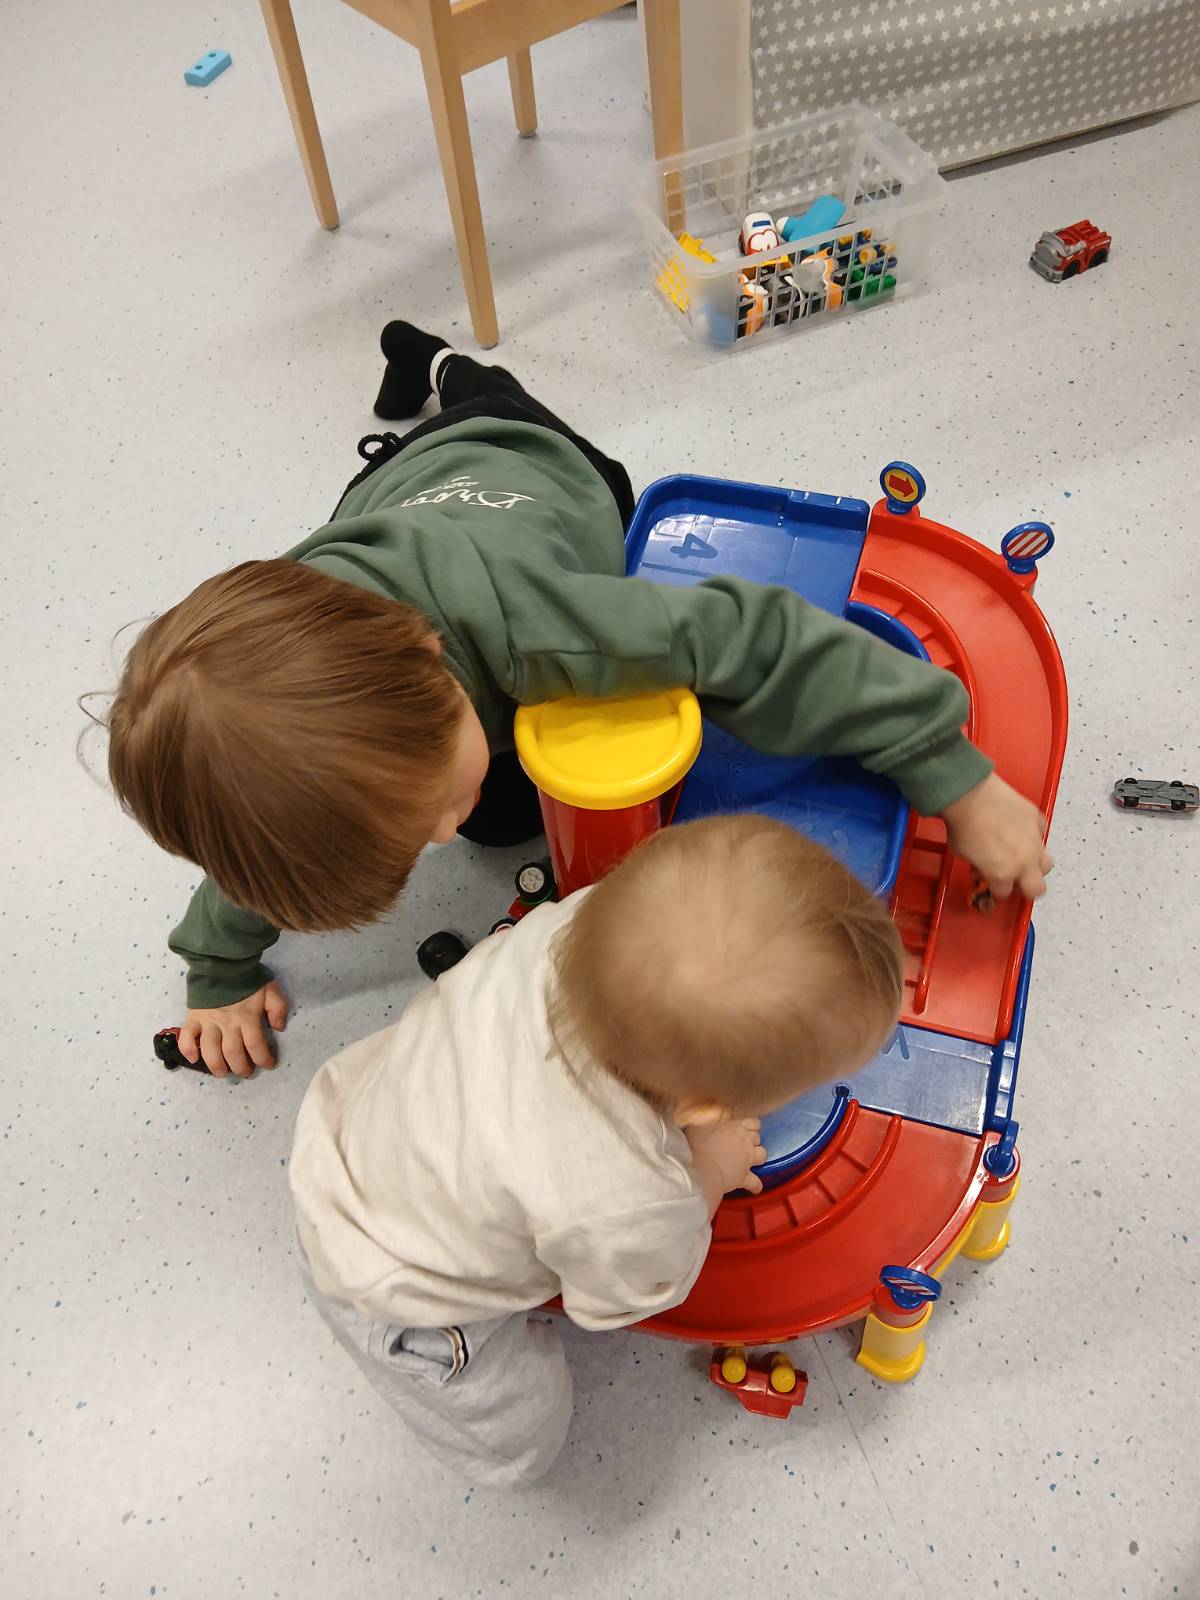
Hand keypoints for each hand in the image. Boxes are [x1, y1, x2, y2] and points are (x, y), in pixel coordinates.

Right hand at [178, 982, 288, 1077]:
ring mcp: (208, 1021)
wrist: (223, 962)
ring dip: (216, 1066)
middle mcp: (227, 1023)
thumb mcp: (270, 989)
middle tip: (246, 1072)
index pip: (255, 1045)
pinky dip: (188, 1050)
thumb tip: (279, 1027)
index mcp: (247, 1017)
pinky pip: (187, 1037)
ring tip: (223, 1073)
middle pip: (232, 1053)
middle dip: (240, 1067)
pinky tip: (193, 1059)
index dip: (263, 1059)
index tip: (269, 1065)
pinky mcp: (193, 1017)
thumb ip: (278, 1008)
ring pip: (210, 1050)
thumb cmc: (247, 977)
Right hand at [686, 1116, 766, 1202]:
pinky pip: (755, 1182)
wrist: (699, 1167)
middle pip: (756, 1135)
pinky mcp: (745, 1176)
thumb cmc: (695, 1144)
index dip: (746, 1124)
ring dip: (758, 1156)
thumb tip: (705, 1115)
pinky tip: (754, 1188)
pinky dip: (756, 1185)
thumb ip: (707, 1117)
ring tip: (749, 1160)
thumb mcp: (697, 1123)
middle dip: (751, 1139)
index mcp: (735, 1123)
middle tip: (741, 1143)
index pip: (750, 1120)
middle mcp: (744, 1138)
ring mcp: (747, 1157)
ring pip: (762, 1154)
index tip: (740, 1127)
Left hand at [942, 772, 1052, 901]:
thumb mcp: (962, 854)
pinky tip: (1020, 831)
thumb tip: (982, 867)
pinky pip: (1041, 835)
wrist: (970, 795)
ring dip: (1035, 865)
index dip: (996, 888)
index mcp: (1002, 874)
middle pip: (1037, 889)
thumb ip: (978, 867)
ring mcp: (1034, 842)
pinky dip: (1033, 836)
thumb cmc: (963, 824)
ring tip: (1021, 856)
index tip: (992, 882)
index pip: (1004, 893)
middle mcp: (1023, 862)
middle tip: (1014, 878)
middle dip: (1025, 887)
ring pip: (1046, 864)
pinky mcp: (1038, 821)